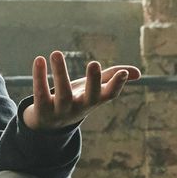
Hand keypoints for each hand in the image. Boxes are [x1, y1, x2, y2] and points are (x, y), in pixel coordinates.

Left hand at [23, 50, 140, 131]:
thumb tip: (137, 73)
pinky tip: (39, 60)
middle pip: (89, 97)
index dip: (117, 85)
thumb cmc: (76, 99)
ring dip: (60, 73)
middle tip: (94, 63)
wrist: (48, 124)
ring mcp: (61, 111)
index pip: (109, 95)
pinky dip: (39, 77)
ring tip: (56, 53)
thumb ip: (112, 78)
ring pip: (62, 94)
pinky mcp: (42, 110)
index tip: (123, 73)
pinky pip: (40, 94)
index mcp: (94, 100)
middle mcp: (80, 107)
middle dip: (93, 81)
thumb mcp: (94, 89)